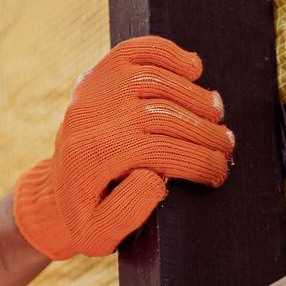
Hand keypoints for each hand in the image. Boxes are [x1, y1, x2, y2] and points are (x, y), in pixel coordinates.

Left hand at [13, 35, 234, 260]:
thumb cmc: (88, 215)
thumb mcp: (99, 235)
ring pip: (157, 82)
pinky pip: (138, 51)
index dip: (198, 161)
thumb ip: (125, 215)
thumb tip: (154, 177)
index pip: (158, 150)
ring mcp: (93, 91)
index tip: (219, 173)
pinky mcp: (98, 73)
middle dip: (204, 133)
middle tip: (227, 147)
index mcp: (90, 158)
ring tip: (216, 117)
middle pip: (162, 115)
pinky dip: (170, 54)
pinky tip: (194, 70)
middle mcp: (88, 118)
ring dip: (196, 98)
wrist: (57, 190)